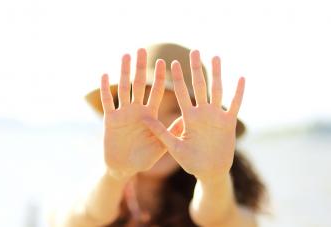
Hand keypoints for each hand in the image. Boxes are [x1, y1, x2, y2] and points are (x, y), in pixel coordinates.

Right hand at [100, 48, 166, 179]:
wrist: (124, 168)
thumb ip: (171, 132)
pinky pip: (108, 102)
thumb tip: (187, 118)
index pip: (157, 92)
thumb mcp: (161, 146)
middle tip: (142, 50)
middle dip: (141, 68)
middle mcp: (137, 111)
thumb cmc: (143, 159)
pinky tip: (106, 75)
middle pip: (139, 85)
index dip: (160, 78)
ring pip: (124, 89)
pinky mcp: (111, 120)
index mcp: (150, 115)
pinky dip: (106, 90)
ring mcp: (123, 114)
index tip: (164, 61)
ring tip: (126, 56)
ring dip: (124, 73)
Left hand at [143, 50, 244, 180]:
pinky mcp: (228, 123)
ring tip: (216, 57)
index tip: (172, 62)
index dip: (177, 78)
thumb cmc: (190, 161)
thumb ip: (161, 132)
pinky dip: (238, 93)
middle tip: (194, 51)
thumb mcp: (174, 146)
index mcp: (188, 117)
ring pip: (217, 90)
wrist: (209, 171)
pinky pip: (234, 105)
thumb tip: (143, 119)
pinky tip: (240, 78)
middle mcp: (202, 113)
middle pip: (199, 87)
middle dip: (196, 69)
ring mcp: (216, 116)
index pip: (181, 93)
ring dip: (217, 74)